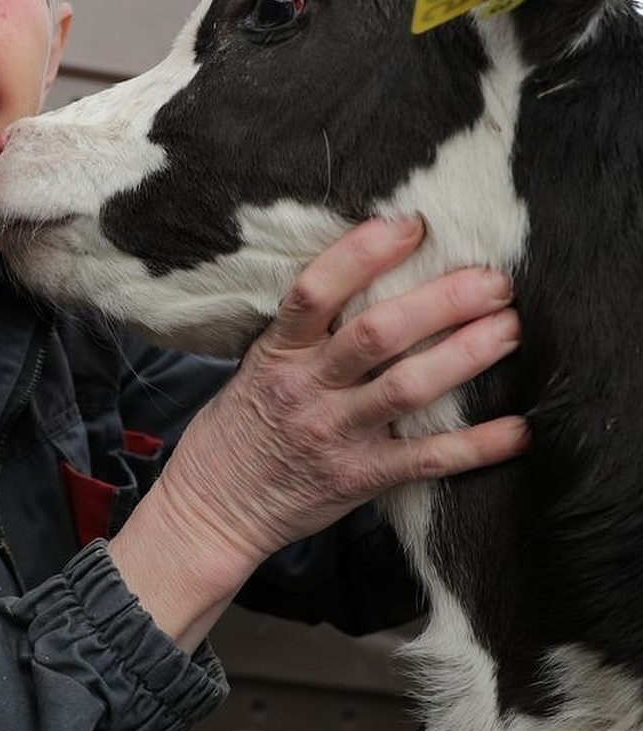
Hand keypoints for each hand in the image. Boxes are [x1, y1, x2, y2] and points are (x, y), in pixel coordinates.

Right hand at [107, 215, 527, 650]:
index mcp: (277, 352)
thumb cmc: (238, 427)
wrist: (213, 505)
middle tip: (493, 280)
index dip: (361, 253)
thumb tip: (365, 280)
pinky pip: (426, 459)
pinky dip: (476, 445)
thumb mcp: (257, 365)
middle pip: (376, 334)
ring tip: (509, 330)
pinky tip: (517, 429)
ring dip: (465, 356)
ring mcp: (334, 435)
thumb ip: (304, 333)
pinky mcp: (359, 478)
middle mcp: (306, 388)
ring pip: (407, 388)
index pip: (315, 292)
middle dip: (441, 302)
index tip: (409, 225)